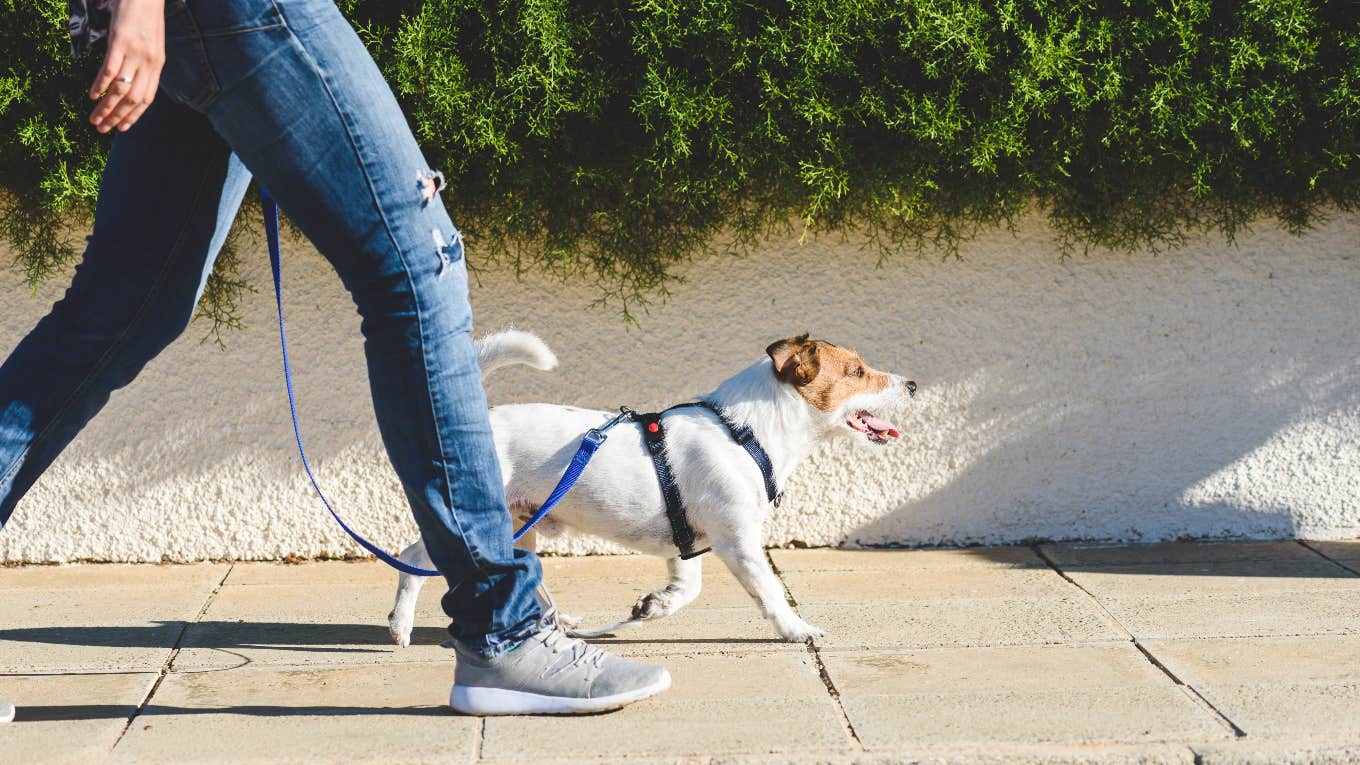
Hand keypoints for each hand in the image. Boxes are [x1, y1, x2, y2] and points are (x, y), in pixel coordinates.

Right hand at [88, 0, 165, 132]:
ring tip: (94, 118)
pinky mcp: (121, 41)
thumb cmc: (146, 16)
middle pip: (134, 98)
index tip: (122, 128)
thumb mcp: (151, 43)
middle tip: (102, 129)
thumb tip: (130, 79)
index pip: (148, 97)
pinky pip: (110, 69)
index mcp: (157, 65)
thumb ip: (144, 62)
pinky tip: (92, 95)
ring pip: (121, 89)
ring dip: (106, 107)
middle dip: (117, 117)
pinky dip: (100, 85)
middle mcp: (148, 62)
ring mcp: (135, 53)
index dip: (135, 115)